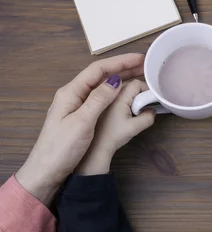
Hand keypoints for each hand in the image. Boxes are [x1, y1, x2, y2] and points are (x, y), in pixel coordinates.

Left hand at [15, 54, 144, 205]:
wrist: (45, 172)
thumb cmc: (60, 149)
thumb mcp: (81, 122)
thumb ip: (98, 99)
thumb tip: (115, 79)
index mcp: (71, 92)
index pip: (98, 69)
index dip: (121, 61)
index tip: (140, 59)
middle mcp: (73, 94)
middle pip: (101, 74)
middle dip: (123, 67)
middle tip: (145, 65)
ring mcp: (76, 105)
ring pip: (102, 85)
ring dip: (121, 77)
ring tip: (141, 74)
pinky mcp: (81, 116)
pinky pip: (102, 96)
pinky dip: (116, 90)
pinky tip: (126, 92)